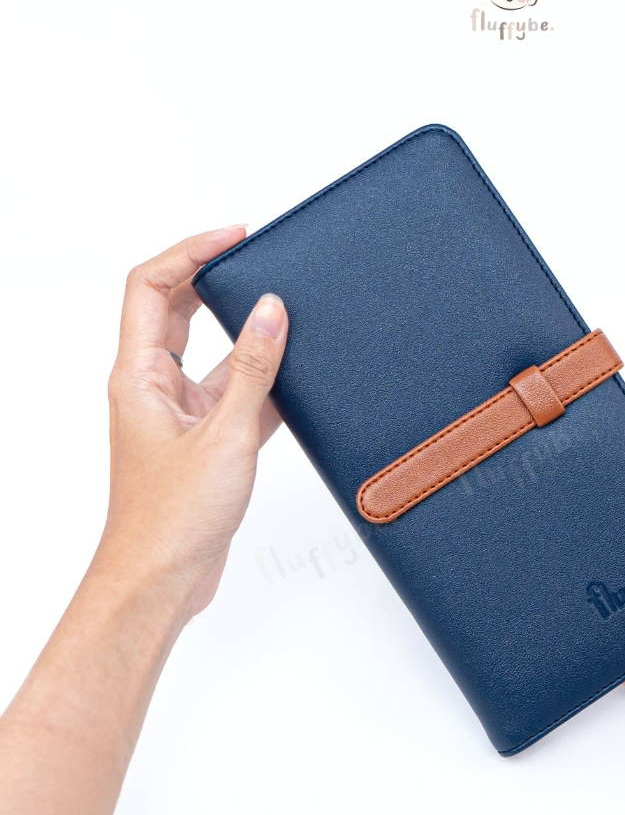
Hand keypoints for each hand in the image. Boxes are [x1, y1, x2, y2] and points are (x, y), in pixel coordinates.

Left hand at [97, 226, 289, 622]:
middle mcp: (152, 387)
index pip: (152, 287)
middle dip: (215, 279)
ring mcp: (179, 413)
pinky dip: (264, 382)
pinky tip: (297, 377)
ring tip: (290, 315)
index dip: (190, 251)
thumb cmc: (172, 518)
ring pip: (214, 354)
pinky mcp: (205, 440)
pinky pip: (236, 394)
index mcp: (137, 376)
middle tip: (260, 259)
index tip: (235, 235)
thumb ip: (253, 370)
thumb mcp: (224, 434)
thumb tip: (272, 311)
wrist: (161, 579)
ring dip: (248, 335)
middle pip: (177, 309)